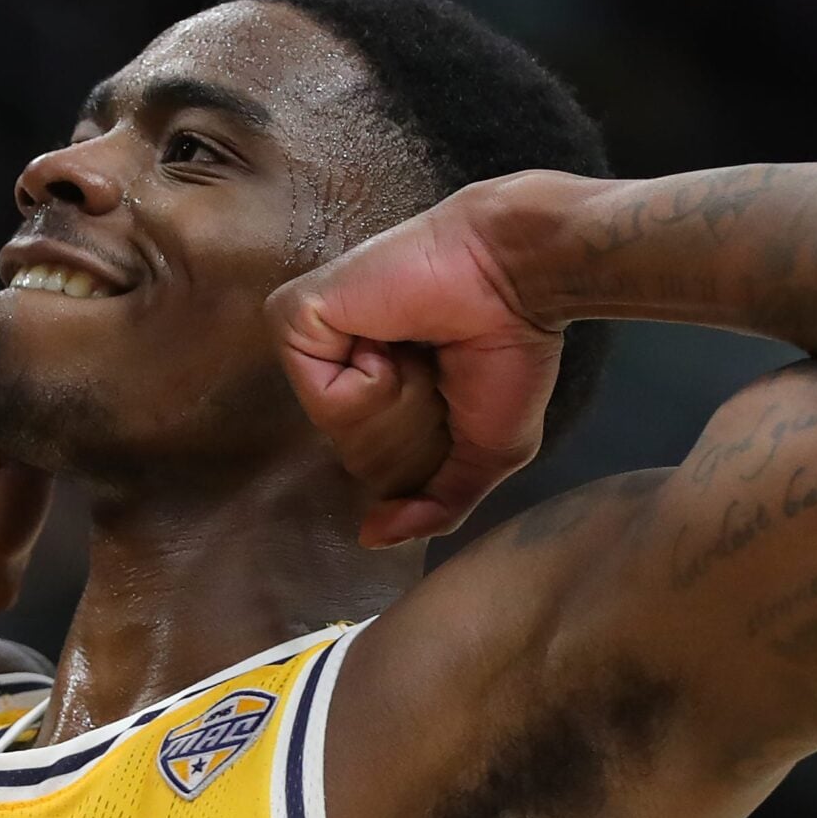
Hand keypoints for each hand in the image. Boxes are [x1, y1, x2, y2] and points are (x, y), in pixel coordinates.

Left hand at [267, 195, 561, 546]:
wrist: (520, 279)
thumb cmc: (509, 351)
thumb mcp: (481, 452)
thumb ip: (433, 504)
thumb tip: (373, 538)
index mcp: (367, 378)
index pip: (366, 456)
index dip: (414, 450)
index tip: (451, 395)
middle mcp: (333, 356)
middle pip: (347, 446)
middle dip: (405, 429)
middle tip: (437, 369)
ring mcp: (310, 335)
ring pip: (333, 422)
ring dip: (393, 403)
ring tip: (418, 351)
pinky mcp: (296, 315)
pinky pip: (322, 393)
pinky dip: (372, 381)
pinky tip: (393, 341)